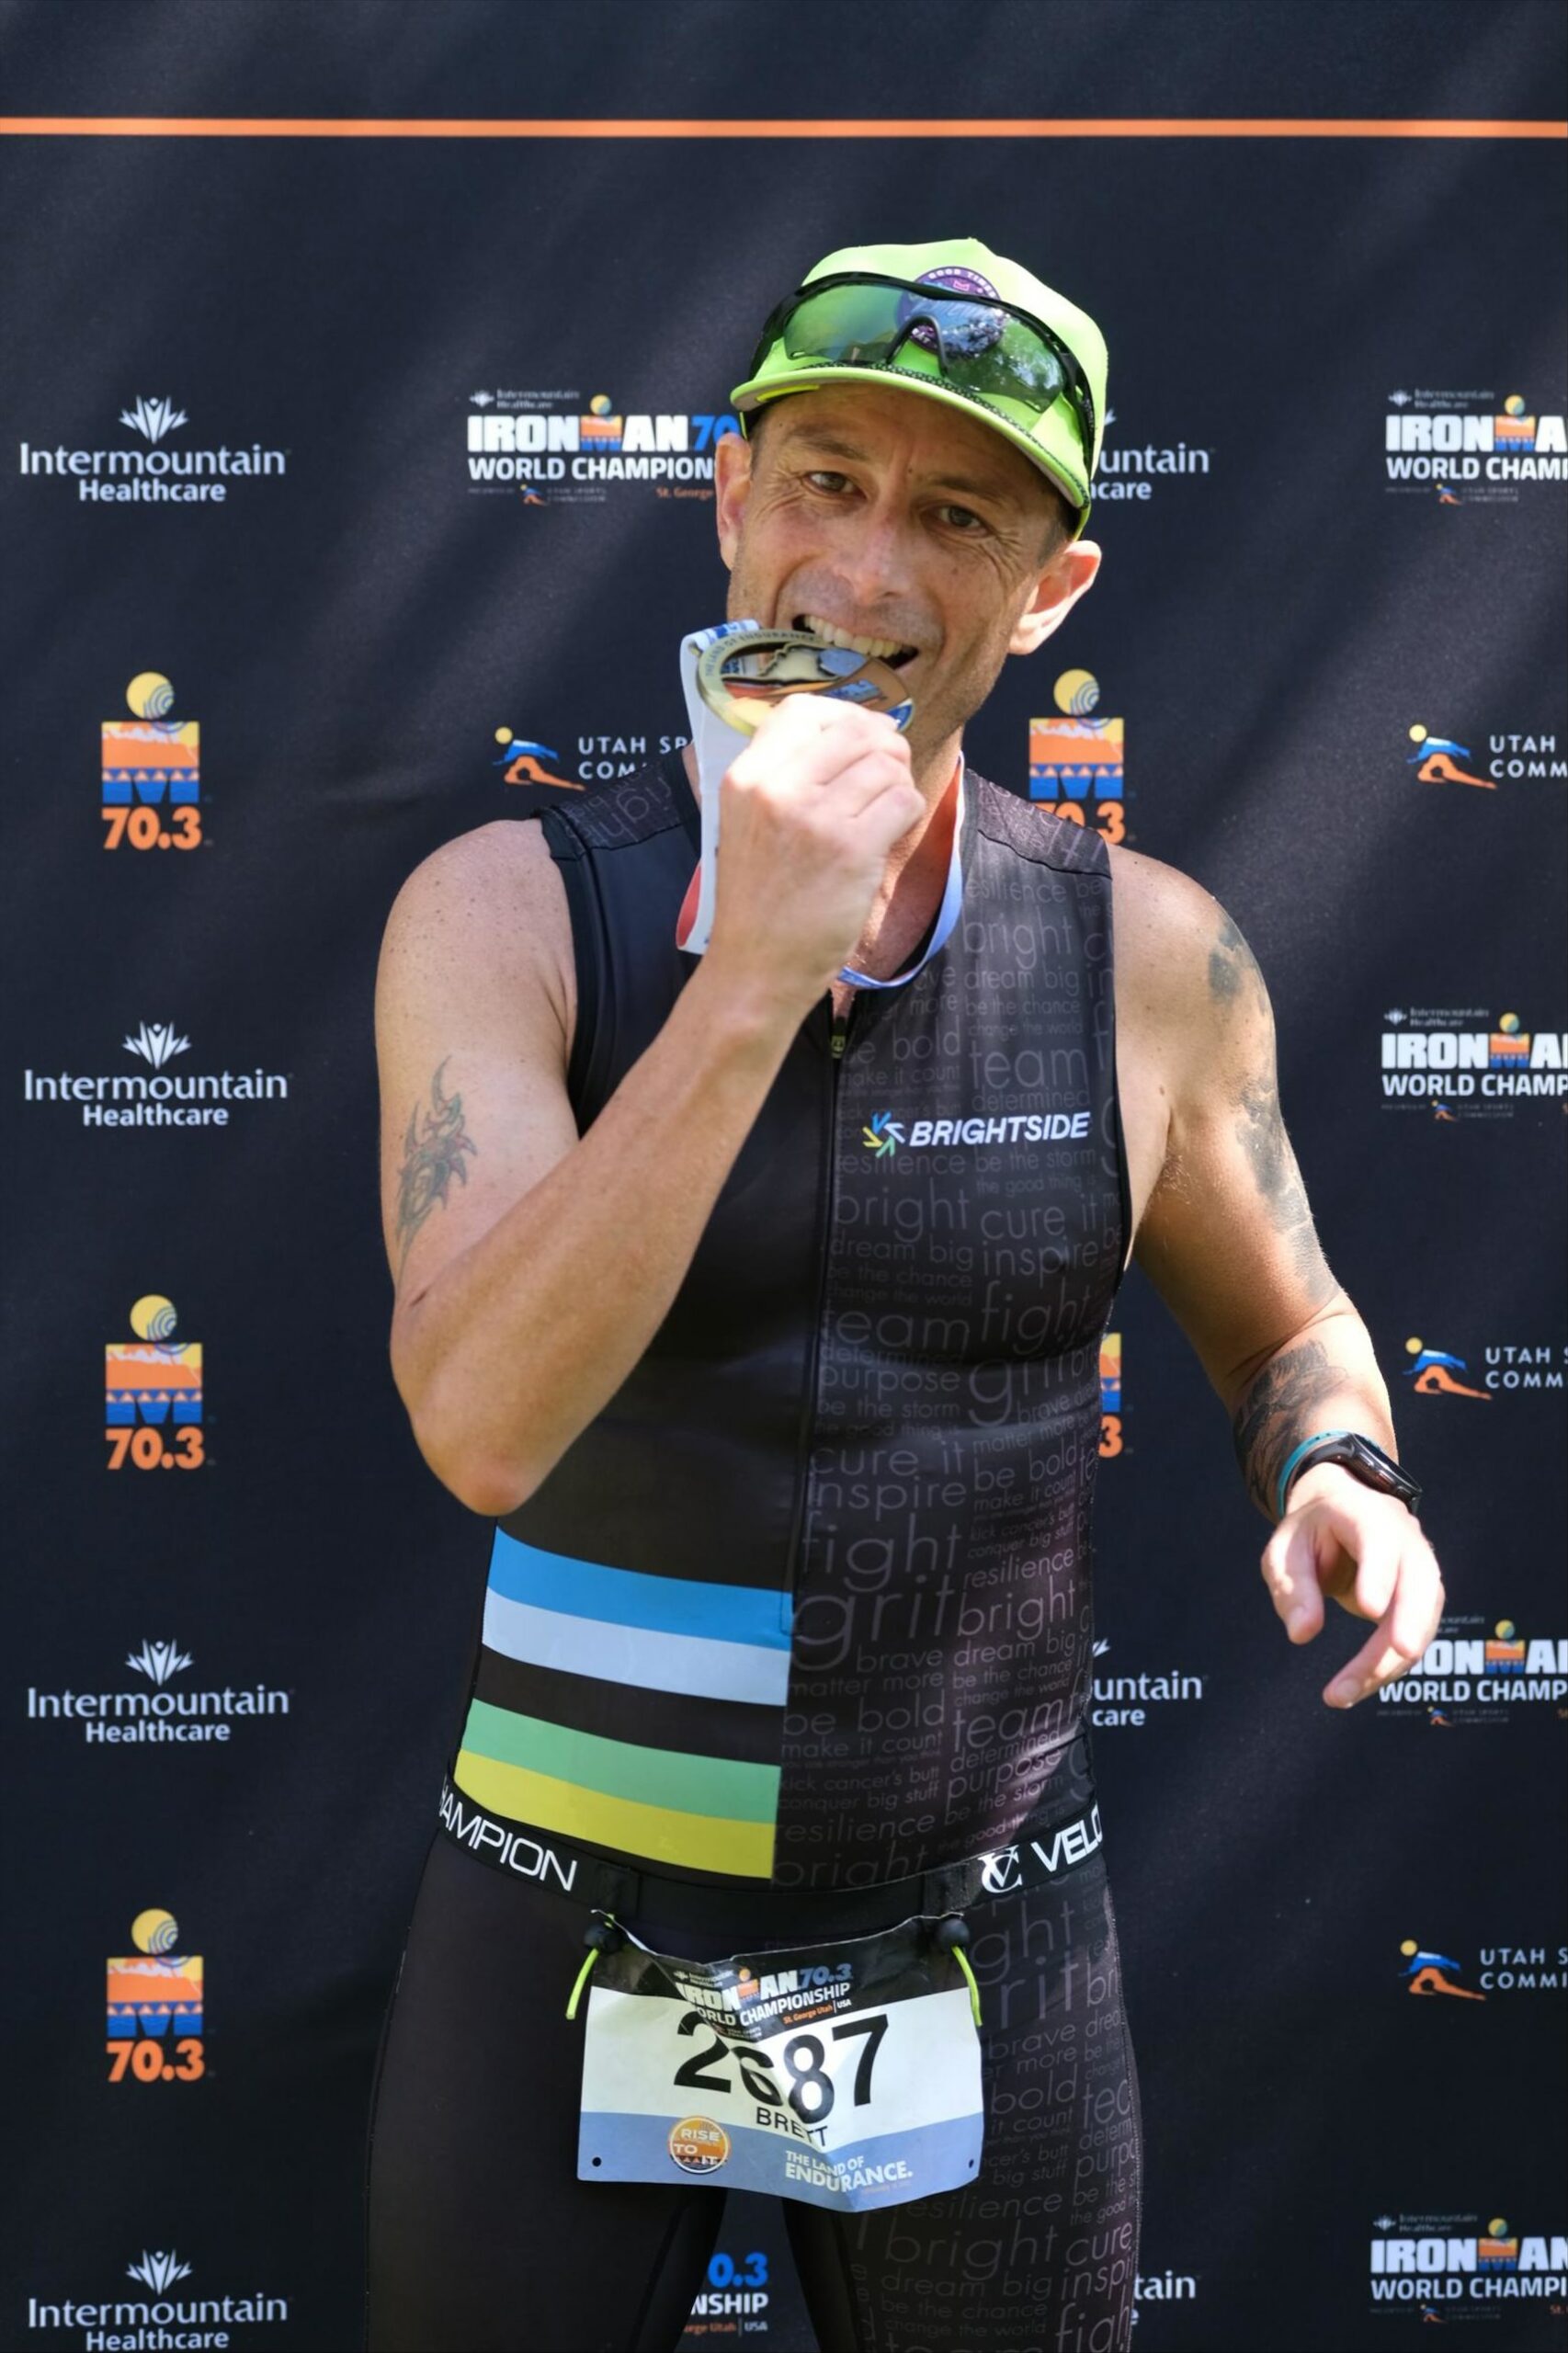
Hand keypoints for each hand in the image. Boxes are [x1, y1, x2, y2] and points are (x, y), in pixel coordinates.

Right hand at [704, 694, 924, 1017]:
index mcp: (745, 777)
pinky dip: (908, 811)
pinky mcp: (851, 850)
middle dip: (884, 746)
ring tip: (885, 812)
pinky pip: (902, 801)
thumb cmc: (758, 899)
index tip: (861, 739)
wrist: (756, 966)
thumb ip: (786, 774)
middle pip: (853, 729)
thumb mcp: (748, 822)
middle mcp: (776, 788)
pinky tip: (891, 832)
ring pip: (884, 764)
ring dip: (898, 783)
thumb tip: (858, 730)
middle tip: (888, 775)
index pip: (803, 710)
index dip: (843, 715)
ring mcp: (815, 818)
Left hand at [1260, 1462, 1444, 1708]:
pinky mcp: (1422, 1600)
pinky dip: (1389, 1666)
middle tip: (1389, 1662)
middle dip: (1409, 1624)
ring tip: (1342, 1693)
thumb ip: (1292, 1588)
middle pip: (1420, 1581)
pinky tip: (1357, 1687)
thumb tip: (1302, 1635)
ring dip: (1389, 1661)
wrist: (1341, 1517)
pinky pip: (1415, 1636)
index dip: (1380, 1573)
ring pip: (1423, 1617)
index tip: (1371, 1609)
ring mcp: (1420, 1569)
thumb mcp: (1284, 1552)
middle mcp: (1404, 1538)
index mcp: (1365, 1514)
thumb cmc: (1310, 1535)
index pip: (1380, 1539)